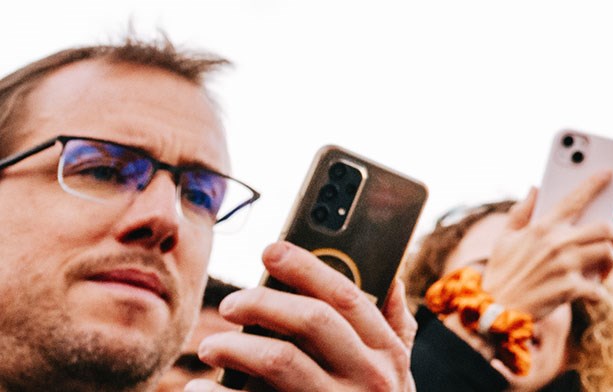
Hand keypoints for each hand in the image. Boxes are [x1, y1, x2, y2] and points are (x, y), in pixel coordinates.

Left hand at [200, 241, 413, 391]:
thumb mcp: (399, 375)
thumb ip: (396, 329)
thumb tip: (394, 279)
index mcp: (388, 355)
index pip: (348, 297)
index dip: (307, 268)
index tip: (270, 251)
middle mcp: (368, 379)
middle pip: (311, 322)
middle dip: (264, 302)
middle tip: (230, 303)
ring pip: (280, 360)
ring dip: (235, 346)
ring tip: (211, 346)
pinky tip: (196, 389)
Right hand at [470, 179, 612, 326]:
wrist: (494, 312)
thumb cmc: (500, 275)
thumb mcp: (504, 239)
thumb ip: (520, 212)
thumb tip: (535, 188)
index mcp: (543, 227)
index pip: (575, 198)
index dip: (594, 183)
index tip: (608, 173)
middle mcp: (558, 242)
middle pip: (605, 227)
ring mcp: (566, 265)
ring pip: (608, 253)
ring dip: (611, 261)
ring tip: (605, 268)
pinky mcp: (570, 289)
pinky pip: (598, 287)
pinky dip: (600, 292)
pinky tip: (594, 294)